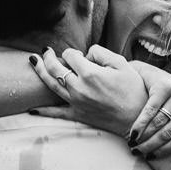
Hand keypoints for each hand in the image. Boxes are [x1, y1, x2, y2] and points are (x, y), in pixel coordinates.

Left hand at [26, 45, 147, 136]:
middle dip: (48, 57)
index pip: (71, 55)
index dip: (73, 52)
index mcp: (90, 73)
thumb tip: (86, 53)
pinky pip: (56, 113)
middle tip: (45, 50)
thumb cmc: (134, 90)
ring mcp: (76, 102)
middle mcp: (79, 87)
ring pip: (51, 85)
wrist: (137, 119)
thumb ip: (102, 53)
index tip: (80, 55)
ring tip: (33, 62)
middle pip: (55, 68)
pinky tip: (32, 108)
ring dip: (40, 72)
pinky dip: (44, 110)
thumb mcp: (122, 64)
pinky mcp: (77, 115)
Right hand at [126, 61, 170, 157]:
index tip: (150, 157)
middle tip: (137, 152)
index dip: (164, 151)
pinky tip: (132, 132)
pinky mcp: (165, 87)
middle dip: (151, 145)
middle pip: (169, 132)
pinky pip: (150, 110)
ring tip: (133, 144)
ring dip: (144, 136)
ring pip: (159, 123)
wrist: (161, 80)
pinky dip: (140, 123)